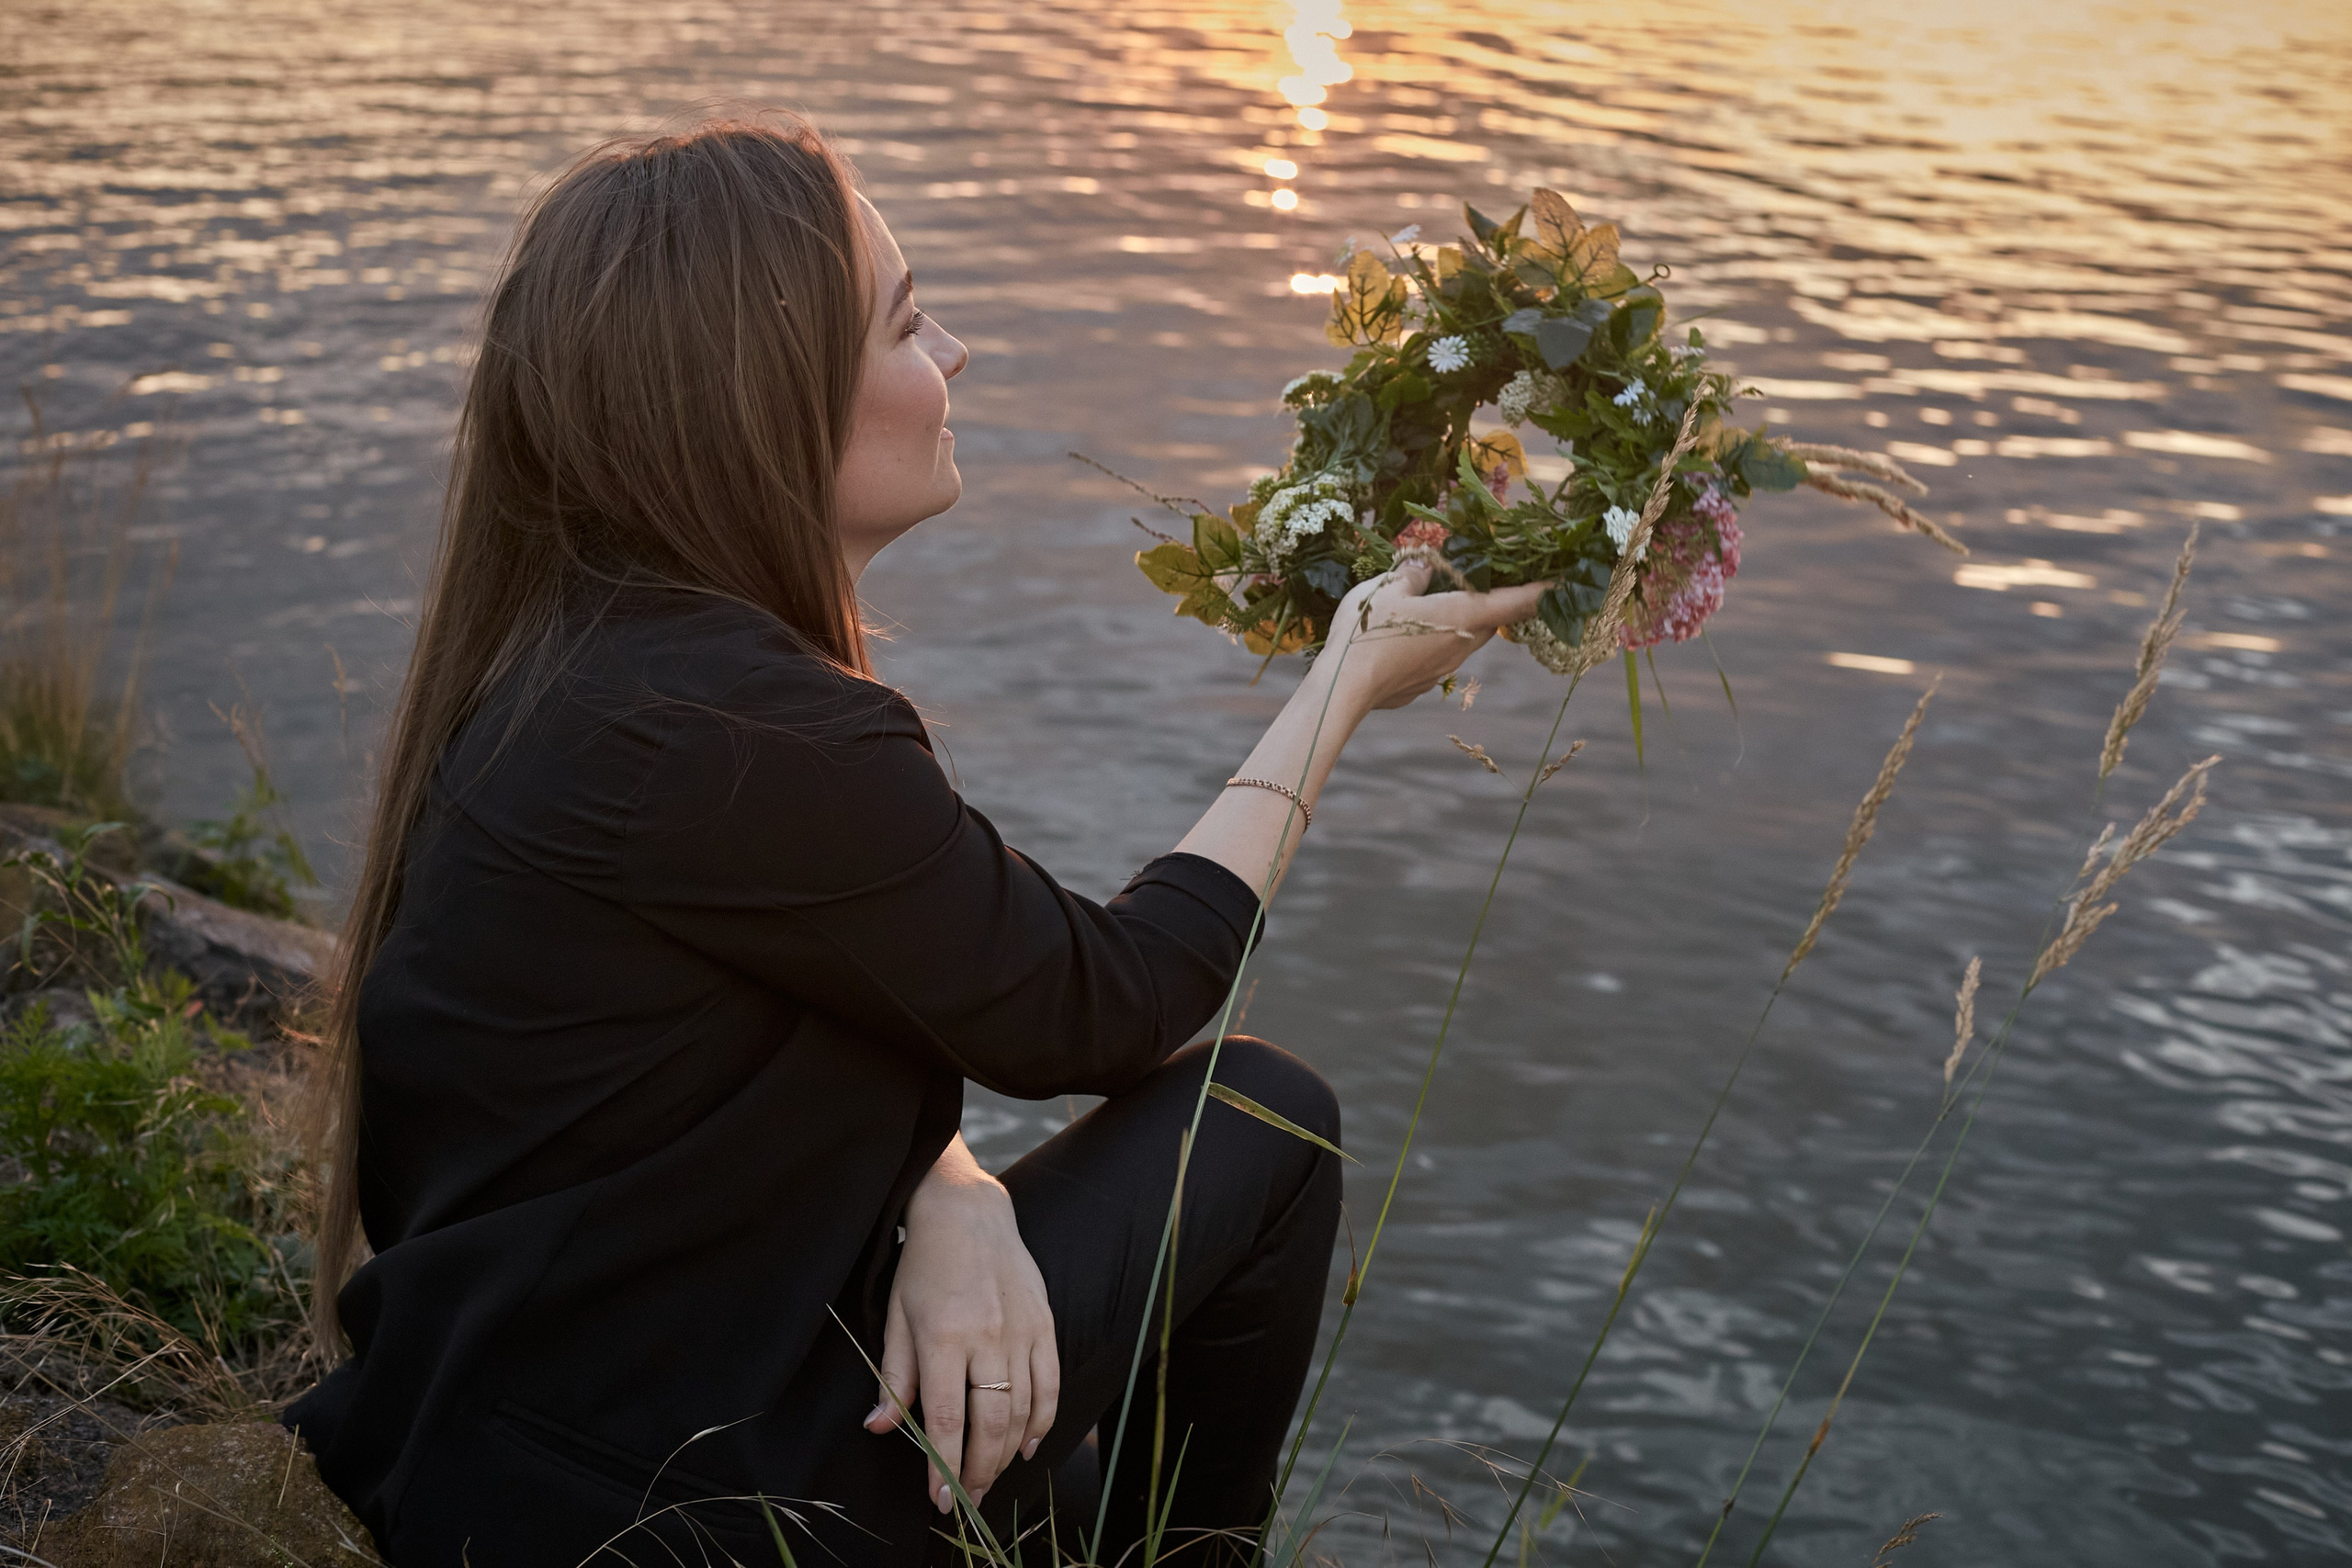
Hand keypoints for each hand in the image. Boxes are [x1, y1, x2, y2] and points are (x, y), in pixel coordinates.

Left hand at [863, 1136, 1057, 1514]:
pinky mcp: (1044, 1324)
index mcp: (944, 1336)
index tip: (939, 1499)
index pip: (947, 1419)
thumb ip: (894, 1378)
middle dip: (978, 1472)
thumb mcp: (896, 1318)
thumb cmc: (924, 1265)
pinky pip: (1050, 1385)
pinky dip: (1042, 1422)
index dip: (943, 1466)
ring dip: (1007, 1454)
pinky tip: (1028, 1446)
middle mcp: (988, 1337)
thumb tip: (880, 1428)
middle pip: (991, 1424)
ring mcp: (1022, 1331)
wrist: (969, 1213)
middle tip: (966, 1500)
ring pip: (1024, 1411)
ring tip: (989, 1478)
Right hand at [1318, 557, 1550, 711]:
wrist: (1343, 689)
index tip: (1569, 583)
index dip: (1546, 590)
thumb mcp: (1387, 587)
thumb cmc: (1369, 631)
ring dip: (1456, 621)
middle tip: (1473, 580)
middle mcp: (1462, 644)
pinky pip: (1436, 655)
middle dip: (1489, 601)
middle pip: (1490, 620)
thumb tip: (1426, 567)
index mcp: (1463, 614)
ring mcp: (1443, 668)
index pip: (1518, 601)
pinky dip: (1429, 641)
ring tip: (1426, 604)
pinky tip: (1400, 636)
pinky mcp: (1423, 684)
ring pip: (1462, 638)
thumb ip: (1413, 574)